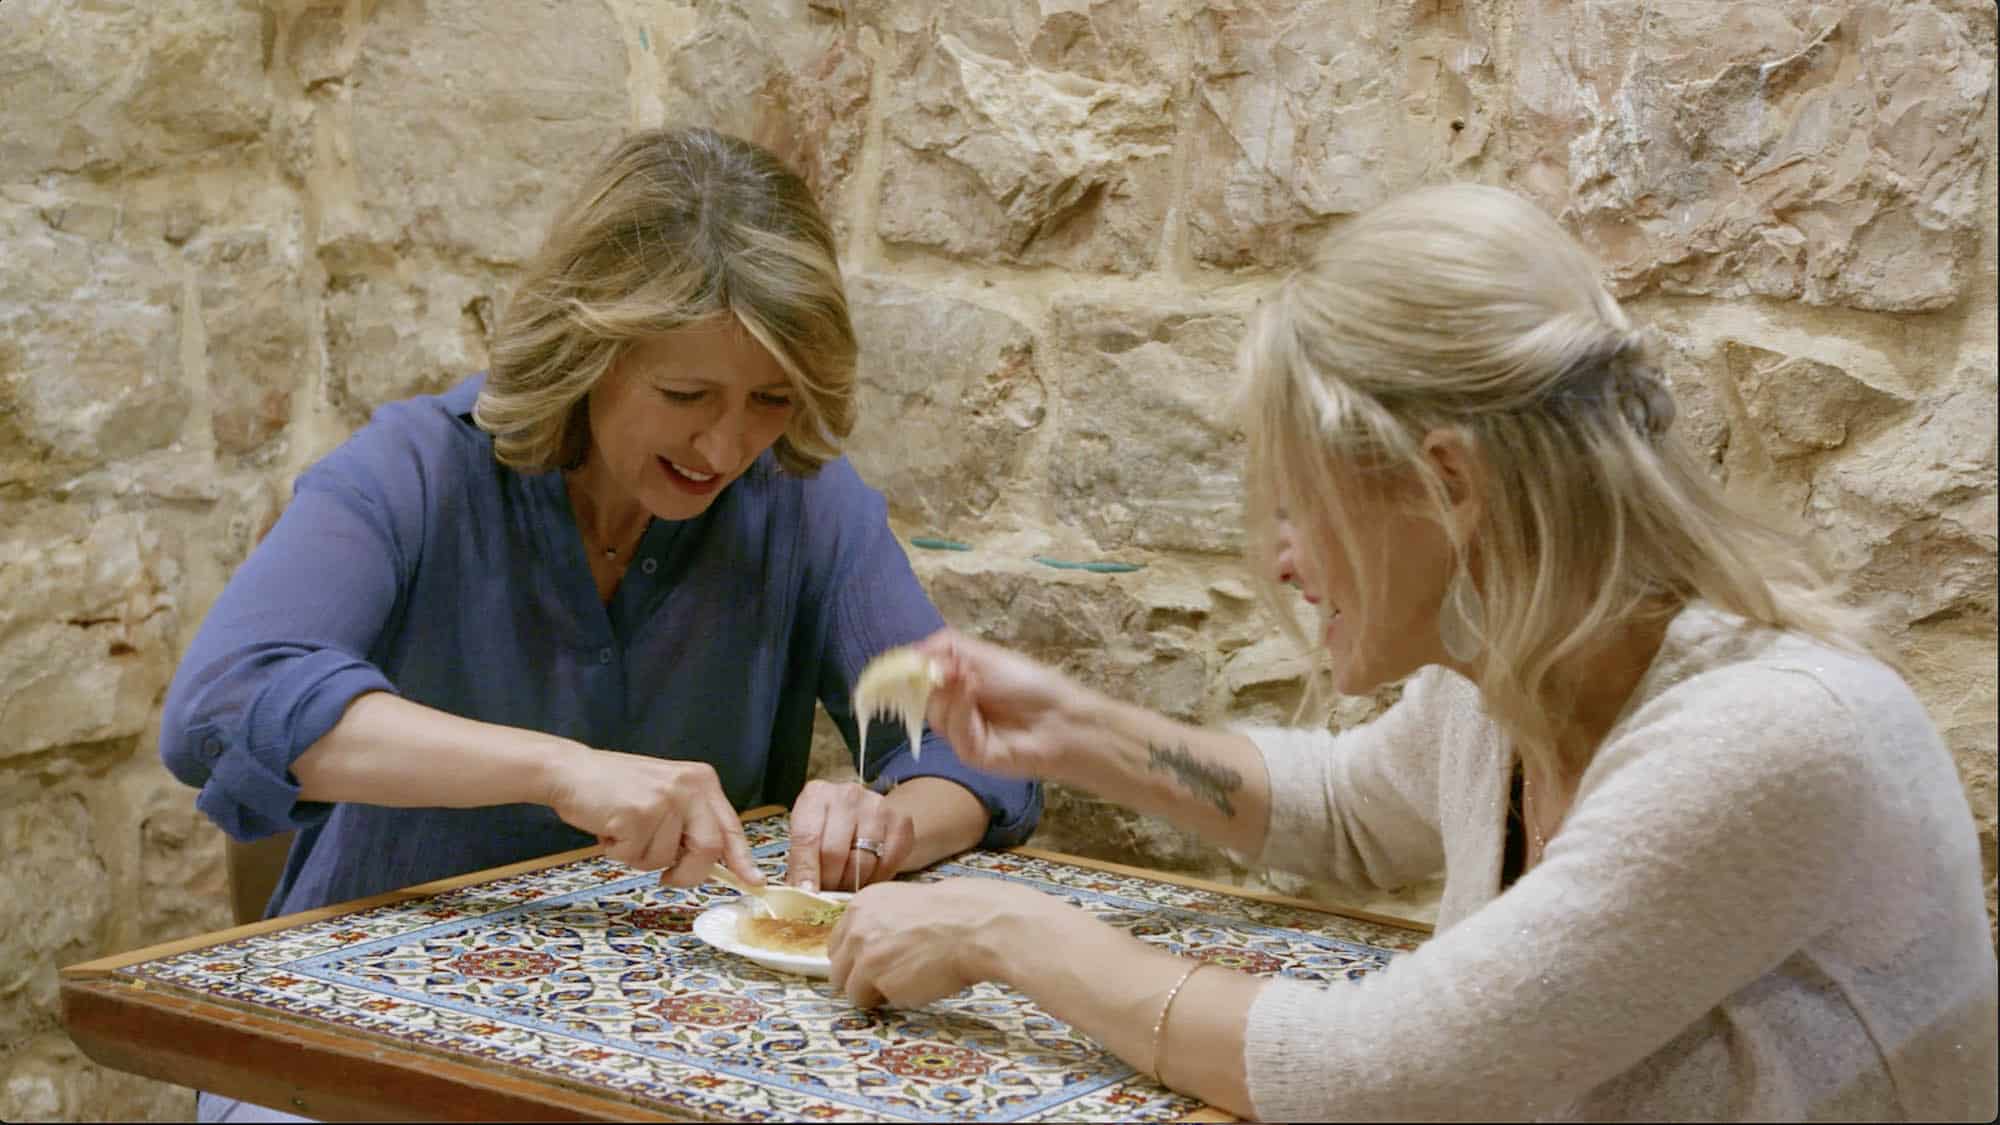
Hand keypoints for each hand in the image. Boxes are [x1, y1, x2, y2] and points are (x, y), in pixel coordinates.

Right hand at [540, 746, 760, 888]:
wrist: (571, 771)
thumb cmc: (616, 788)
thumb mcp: (665, 795)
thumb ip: (689, 823)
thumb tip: (712, 863)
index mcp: (701, 781)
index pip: (730, 826)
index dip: (742, 858)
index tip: (754, 880)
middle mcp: (689, 787)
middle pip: (707, 849)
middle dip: (688, 874)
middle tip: (667, 879)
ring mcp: (664, 799)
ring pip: (664, 859)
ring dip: (638, 856)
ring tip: (623, 828)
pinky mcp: (638, 813)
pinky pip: (634, 856)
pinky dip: (617, 852)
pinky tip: (609, 827)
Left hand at [786, 779, 914, 891]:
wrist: (866, 812)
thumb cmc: (828, 828)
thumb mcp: (807, 837)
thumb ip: (801, 863)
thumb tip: (803, 894)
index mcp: (816, 795)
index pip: (807, 838)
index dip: (806, 871)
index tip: (807, 895)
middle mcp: (848, 795)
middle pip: (835, 852)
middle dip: (829, 882)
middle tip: (826, 895)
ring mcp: (877, 806)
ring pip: (862, 862)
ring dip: (852, 884)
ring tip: (845, 888)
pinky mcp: (901, 821)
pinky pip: (887, 864)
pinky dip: (875, 879)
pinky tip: (867, 878)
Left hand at [828, 878, 1068, 1007]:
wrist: (976, 927)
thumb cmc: (953, 916)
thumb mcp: (905, 905)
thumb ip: (879, 923)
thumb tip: (867, 949)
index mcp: (862, 905)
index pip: (838, 942)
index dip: (856, 958)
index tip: (872, 964)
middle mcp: (856, 928)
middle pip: (837, 968)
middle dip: (859, 978)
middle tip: (888, 979)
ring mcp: (863, 955)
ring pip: (851, 991)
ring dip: (874, 993)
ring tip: (906, 982)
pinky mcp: (876, 981)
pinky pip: (875, 1003)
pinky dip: (892, 1000)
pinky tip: (917, 985)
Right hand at [911, 629, 1096, 783]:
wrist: (1059, 716)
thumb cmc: (1024, 682)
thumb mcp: (982, 654)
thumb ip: (944, 647)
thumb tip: (909, 653)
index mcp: (955, 686)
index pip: (919, 680)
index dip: (907, 672)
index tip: (898, 664)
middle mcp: (954, 710)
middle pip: (921, 699)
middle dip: (931, 679)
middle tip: (949, 667)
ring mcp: (960, 734)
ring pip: (934, 715)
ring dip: (951, 693)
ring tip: (972, 679)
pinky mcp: (968, 754)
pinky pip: (952, 731)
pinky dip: (961, 710)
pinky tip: (975, 696)